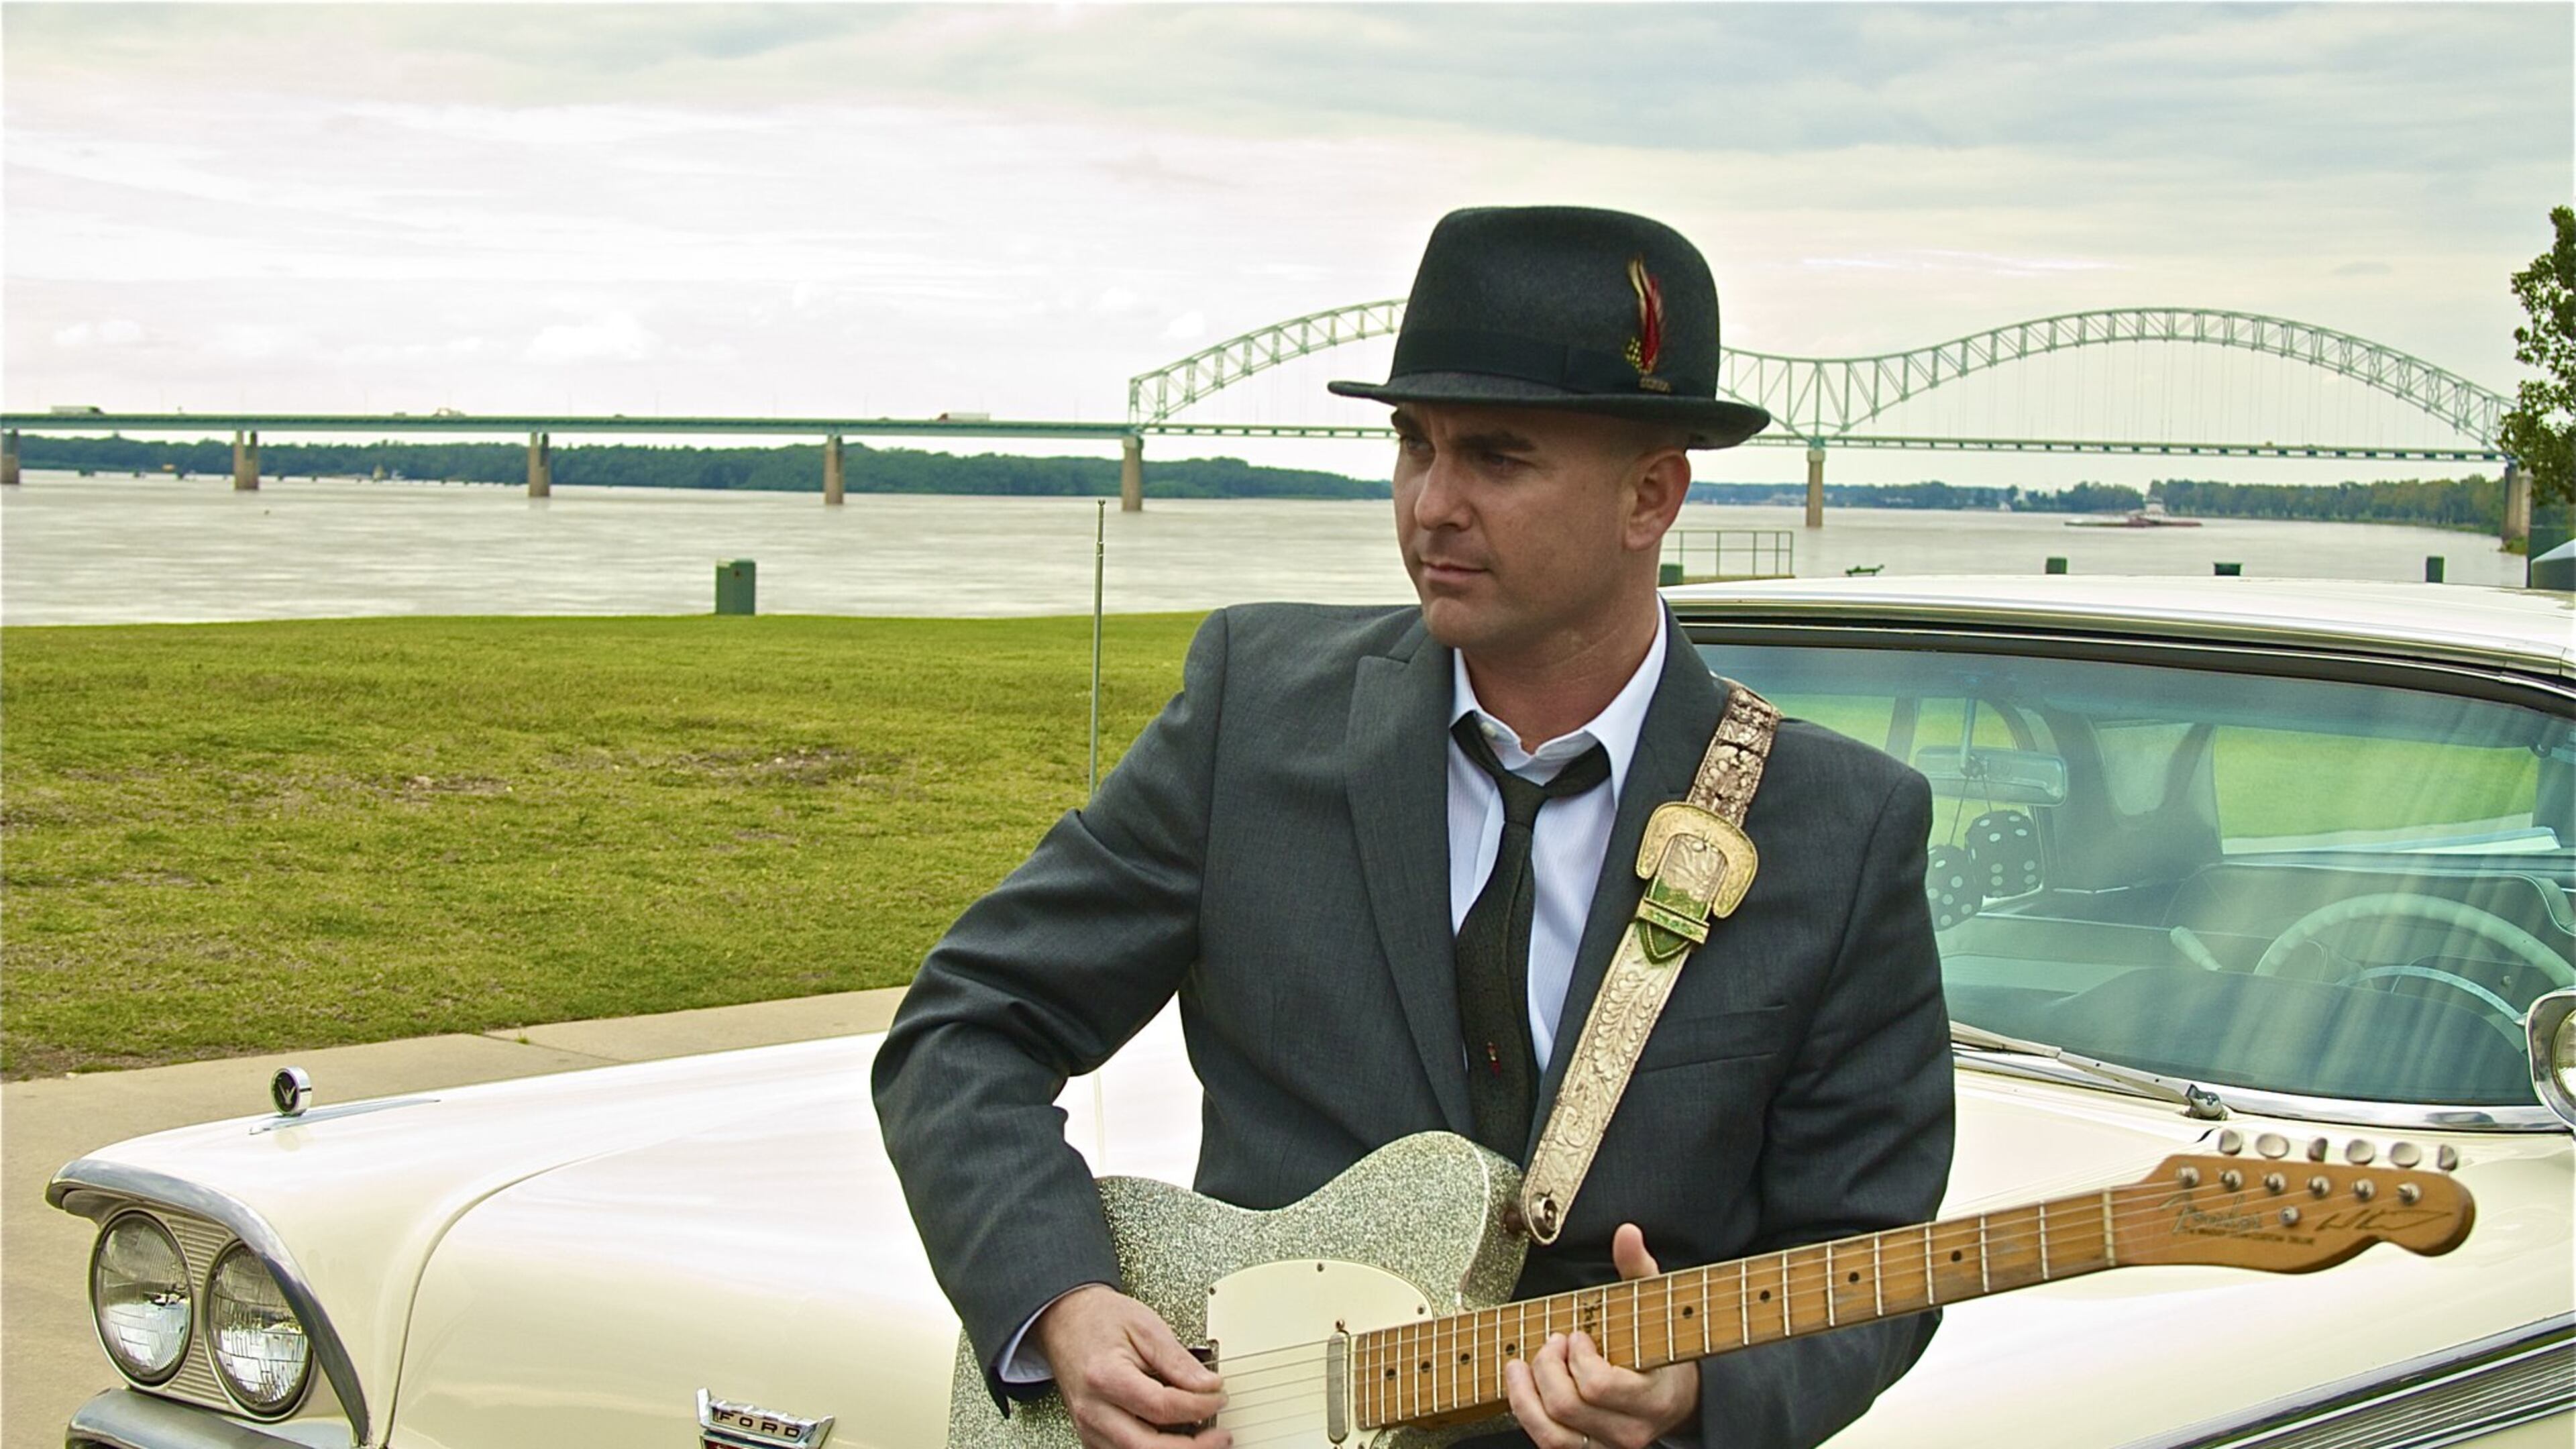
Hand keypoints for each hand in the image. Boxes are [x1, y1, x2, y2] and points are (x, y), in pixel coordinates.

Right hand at [1033, 1283, 1229, 1448]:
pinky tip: (1174, 1441)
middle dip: (1192, 1448)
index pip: (1162, 1408)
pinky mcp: (1091, 1435)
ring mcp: (1089, 1427)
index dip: (1199, 1406)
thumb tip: (1207, 1385)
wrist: (1065, 1320)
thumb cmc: (1100, 1319)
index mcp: (1105, 1377)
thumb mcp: (1145, 1326)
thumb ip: (1178, 1360)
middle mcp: (1092, 1409)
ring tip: (1203, 1440)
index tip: (1219, 1396)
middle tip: (1220, 1436)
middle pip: (1148, 1448)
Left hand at [1502, 1224, 1699, 1448]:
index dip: (1579, 1357)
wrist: (1677, 1397)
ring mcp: (1609, 1448)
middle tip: (1552, 1341)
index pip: (1599, 1386)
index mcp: (1654, 1398)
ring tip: (1522, 1364)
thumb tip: (1627, 1232)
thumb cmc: (1661, 1346)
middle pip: (1568, 1406)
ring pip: (1552, 1436)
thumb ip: (1639, 1269)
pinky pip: (1548, 1444)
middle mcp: (1631, 1432)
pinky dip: (1526, 1413)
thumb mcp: (1655, 1306)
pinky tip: (1522, 1385)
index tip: (1577, 1335)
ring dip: (1526, 1395)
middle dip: (1548, 1367)